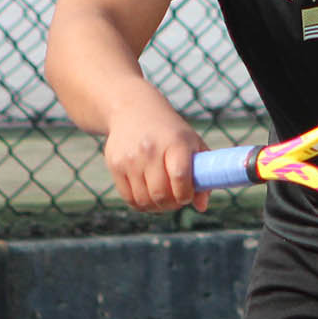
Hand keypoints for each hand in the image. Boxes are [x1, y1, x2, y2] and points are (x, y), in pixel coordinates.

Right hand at [101, 97, 209, 213]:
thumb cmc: (171, 132)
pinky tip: (149, 197)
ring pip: (144, 200)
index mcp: (175, 142)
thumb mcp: (192, 144)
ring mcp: (130, 158)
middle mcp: (150, 149)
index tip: (188, 196)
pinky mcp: (115, 165)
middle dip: (172, 204)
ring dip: (157, 207)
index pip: (180, 176)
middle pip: (160, 193)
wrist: (134, 110)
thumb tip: (202, 207)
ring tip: (164, 199)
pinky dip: (141, 204)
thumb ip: (202, 174)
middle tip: (177, 200)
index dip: (185, 194)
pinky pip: (129, 198)